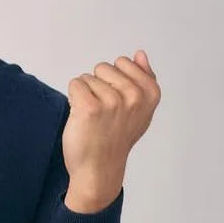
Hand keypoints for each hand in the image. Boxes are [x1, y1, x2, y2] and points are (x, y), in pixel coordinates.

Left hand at [63, 50, 160, 196]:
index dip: (114, 80)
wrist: (99, 168)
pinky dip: (73, 98)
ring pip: (87, 78)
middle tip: (103, 112)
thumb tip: (140, 54)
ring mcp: (112, 102)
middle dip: (98, 86)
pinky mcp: (90, 108)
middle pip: (103, 68)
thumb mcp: (140, 109)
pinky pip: (75, 84)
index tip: (117, 103)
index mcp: (150, 93)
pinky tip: (81, 117)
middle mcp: (134, 96)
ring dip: (85, 95)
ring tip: (93, 118)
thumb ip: (143, 79)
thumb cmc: (116, 138)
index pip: (124, 62)